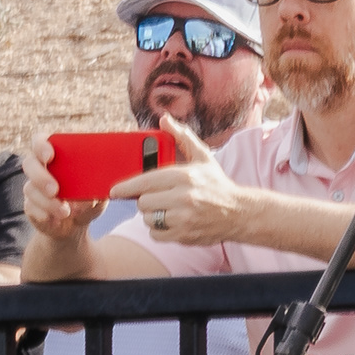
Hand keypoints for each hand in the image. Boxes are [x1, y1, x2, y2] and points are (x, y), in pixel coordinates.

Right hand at [16, 131, 106, 247]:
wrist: (76, 225)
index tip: (50, 155)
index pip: (41, 141)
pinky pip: (31, 207)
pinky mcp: (30, 205)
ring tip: (65, 212)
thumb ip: (98, 188)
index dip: (41, 145)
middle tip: (55, 190)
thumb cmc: (89, 200)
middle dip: (40, 176)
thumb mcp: (99, 193)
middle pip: (29, 163)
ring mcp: (34, 187)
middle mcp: (42, 168)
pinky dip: (44, 214)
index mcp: (59, 155)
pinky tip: (56, 219)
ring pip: (30, 188)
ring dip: (47, 201)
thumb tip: (95, 191)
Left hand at [126, 117, 253, 247]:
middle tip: (161, 197)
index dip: (127, 187)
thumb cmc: (216, 183)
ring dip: (154, 215)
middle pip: (142, 202)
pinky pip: (155, 233)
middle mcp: (184, 197)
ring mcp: (183, 217)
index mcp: (185, 176)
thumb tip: (164, 120)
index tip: (114, 191)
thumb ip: (182, 137)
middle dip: (148, 200)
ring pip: (147, 218)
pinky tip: (174, 221)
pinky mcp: (183, 235)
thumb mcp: (202, 157)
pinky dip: (160, 230)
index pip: (146, 182)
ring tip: (171, 209)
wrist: (239, 212)